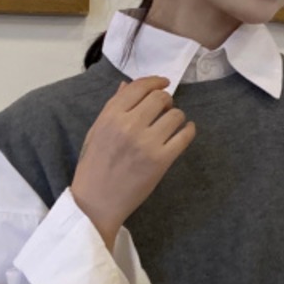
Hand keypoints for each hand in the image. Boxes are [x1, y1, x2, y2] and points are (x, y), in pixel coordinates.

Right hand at [71, 76, 196, 247]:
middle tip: (164, 109)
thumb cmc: (93, 167)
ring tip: (170, 125)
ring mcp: (146, 143)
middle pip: (160, 98)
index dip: (155, 81)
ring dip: (176, 116)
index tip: (163, 83)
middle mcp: (129, 126)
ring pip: (175, 115)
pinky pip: (184, 136)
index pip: (139, 87)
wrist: (96, 202)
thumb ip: (112, 107)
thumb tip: (127, 86)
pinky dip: (189, 130)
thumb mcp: (96, 131)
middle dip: (165, 100)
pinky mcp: (161, 161)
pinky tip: (186, 130)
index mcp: (110, 116)